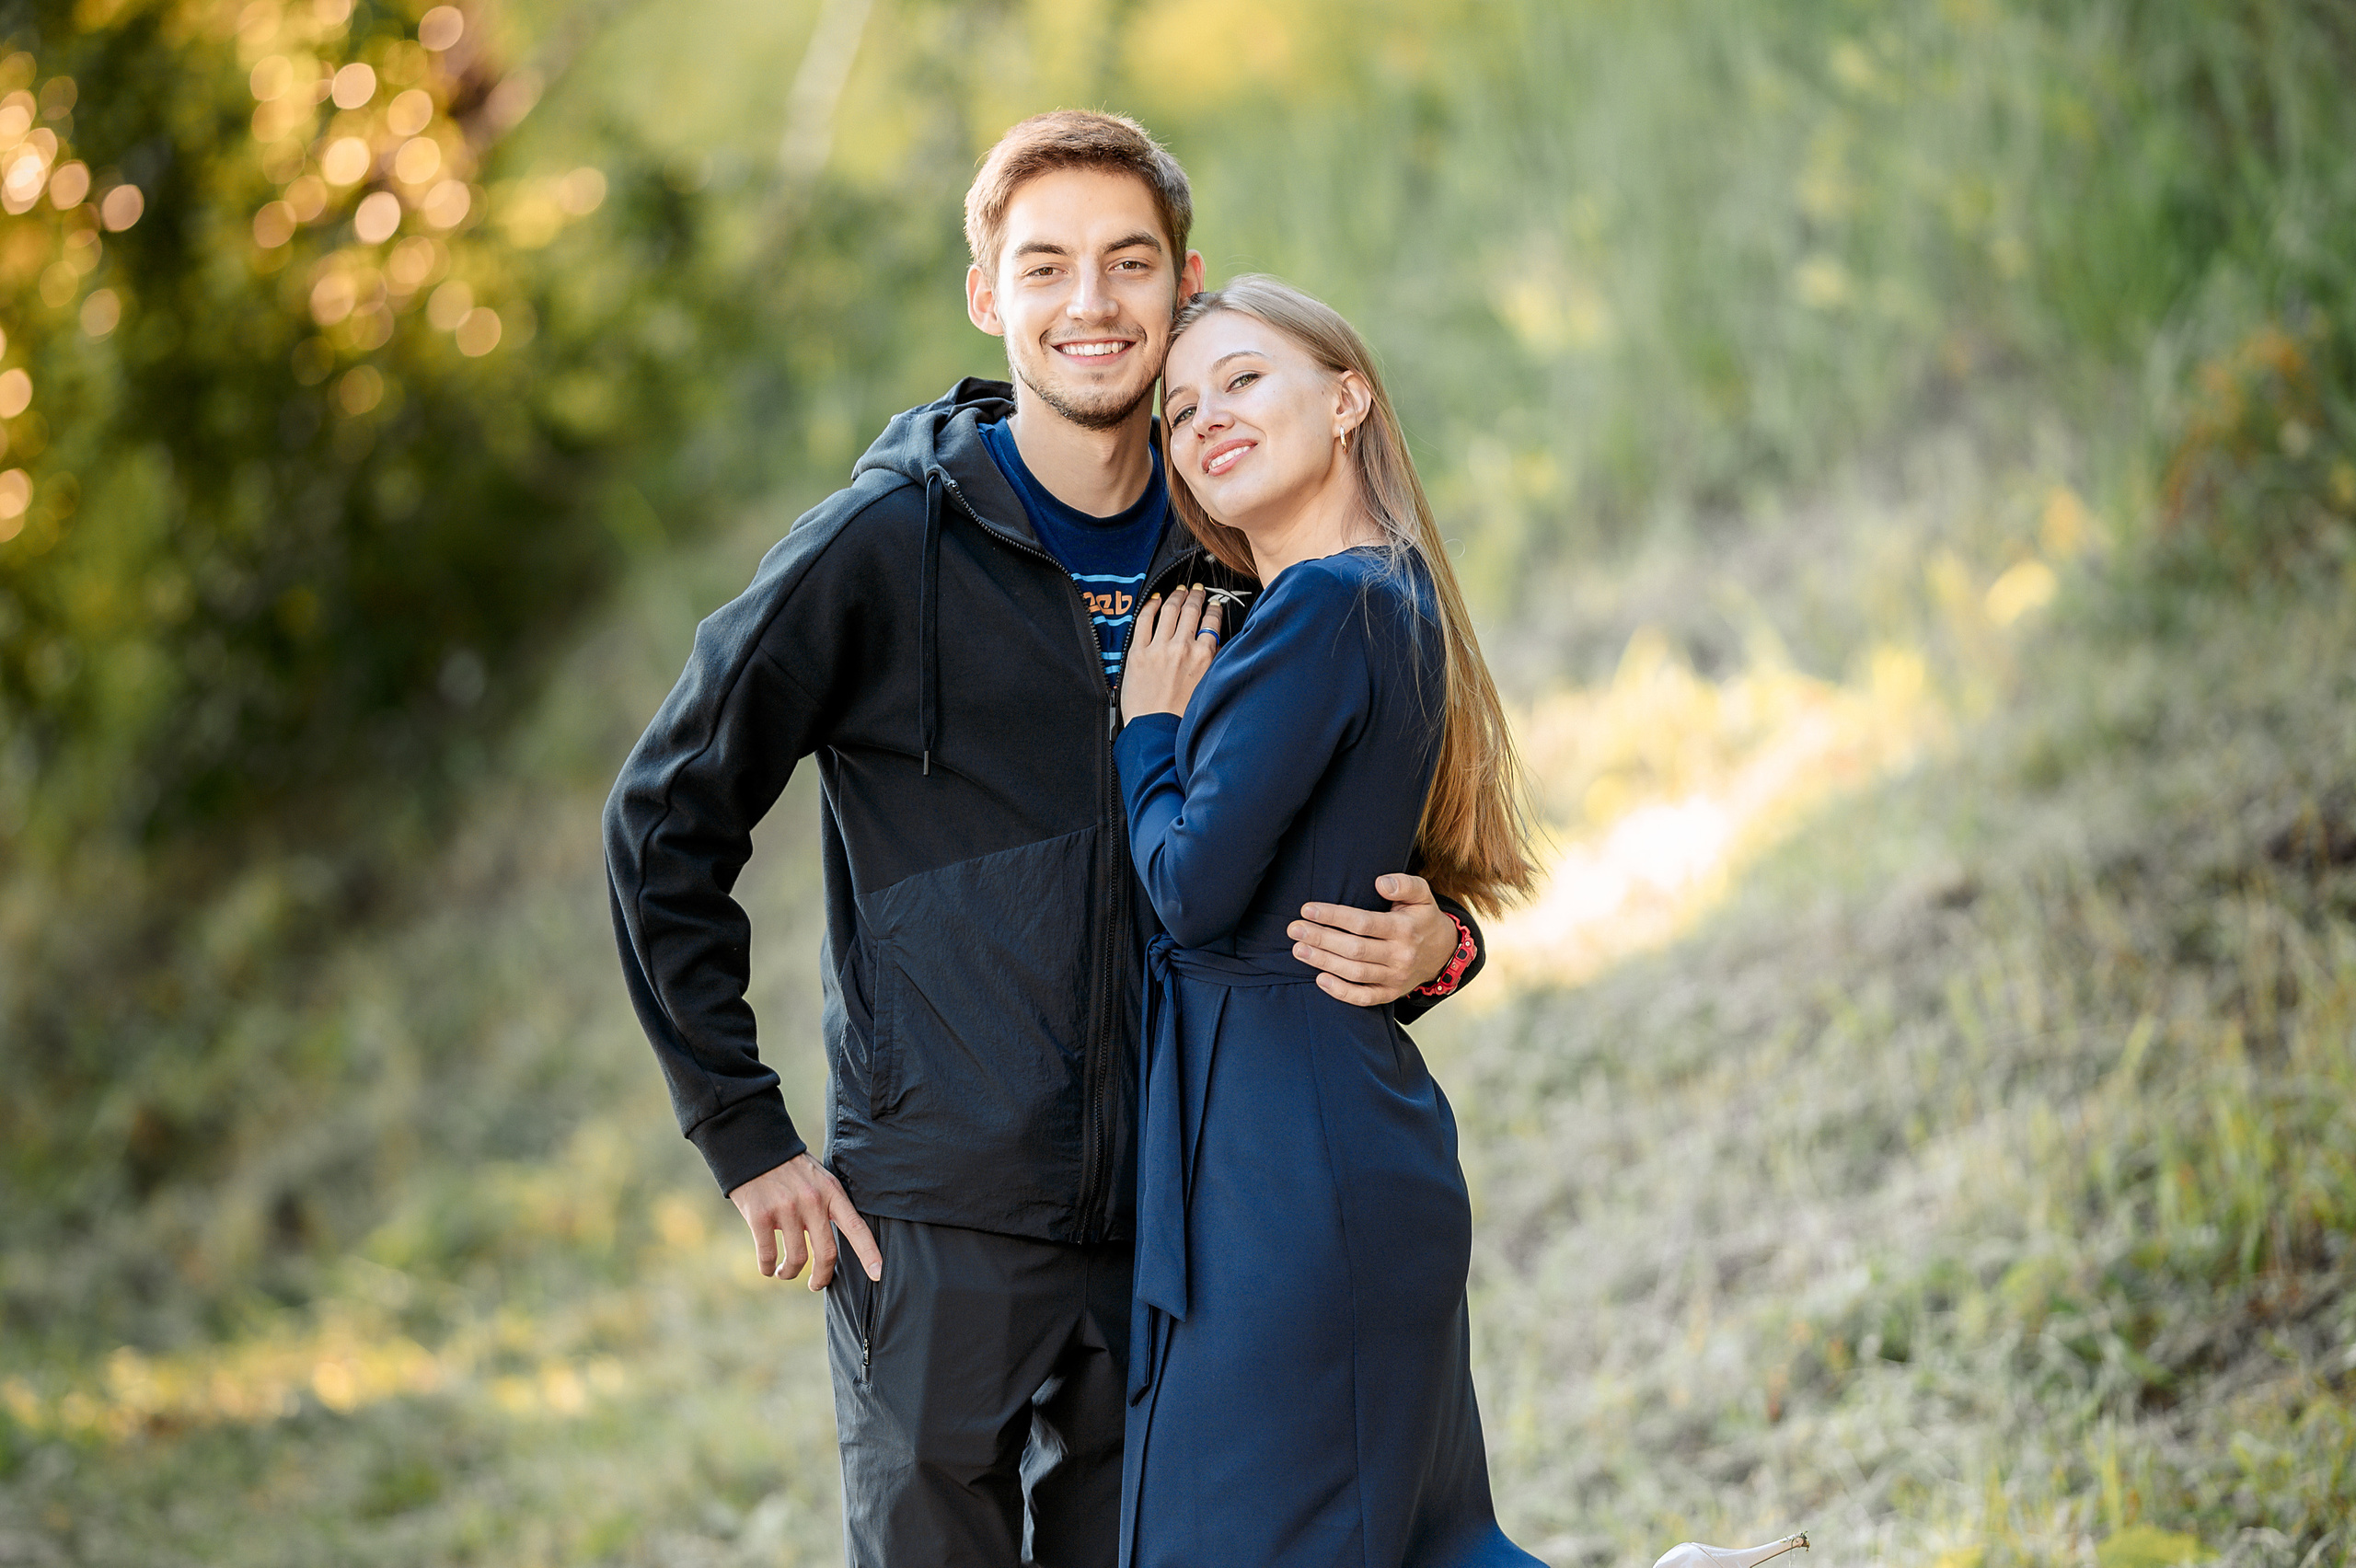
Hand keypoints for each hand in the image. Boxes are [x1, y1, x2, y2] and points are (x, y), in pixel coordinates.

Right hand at [727, 1153, 881, 1289]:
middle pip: (826, 1253)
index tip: (878, 1274)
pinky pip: (768, 1256)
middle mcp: (811, 1201)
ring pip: (796, 1259)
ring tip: (785, 1272)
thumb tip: (837, 1245)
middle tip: (816, 1285)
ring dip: (790, 1273)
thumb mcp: (820, 1179)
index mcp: (831, 1192)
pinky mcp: (759, 1216)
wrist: (755, 1149)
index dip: (869, 1253)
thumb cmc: (791, 1169)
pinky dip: (768, 1268)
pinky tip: (769, 1267)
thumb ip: (830, 1206)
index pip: (856, 1227)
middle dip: (822, 1278)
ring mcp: (785, 1209)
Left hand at [1120, 584, 1222, 723]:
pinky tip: (1156, 600)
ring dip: (1177, 596)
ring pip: (1170, 610)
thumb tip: (1216, 647)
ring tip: (1180, 591)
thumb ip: (1214, 663)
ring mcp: (1160, 648)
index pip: (1212, 622)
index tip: (1213, 604)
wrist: (1156, 732)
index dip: (1214, 608)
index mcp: (1205, 657)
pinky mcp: (1138, 652)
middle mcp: (1184, 648)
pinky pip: (1145, 620)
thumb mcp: (1209, 687)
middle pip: (1192, 611)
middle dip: (1196, 596)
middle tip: (1197, 590)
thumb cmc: (1182, 717)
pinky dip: (1151, 605)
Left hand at [1290, 872, 1459, 1006]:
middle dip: (1320, 939)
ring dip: (1323, 962)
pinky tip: (1319, 979)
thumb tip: (1380, 882)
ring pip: (1355, 973)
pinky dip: (1341, 992)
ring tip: (1298, 950)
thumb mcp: (1422, 895)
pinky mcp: (1390, 994)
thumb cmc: (1422, 917)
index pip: (1363, 923)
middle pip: (1354, 949)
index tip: (1307, 909)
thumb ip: (1404, 884)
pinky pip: (1363, 998)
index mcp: (1404, 928)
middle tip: (1294, 929)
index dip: (1333, 917)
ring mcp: (1395, 978)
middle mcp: (1400, 955)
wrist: (1443, 953)